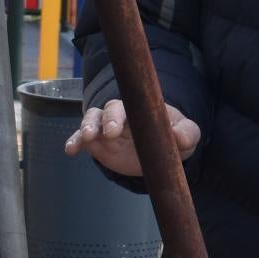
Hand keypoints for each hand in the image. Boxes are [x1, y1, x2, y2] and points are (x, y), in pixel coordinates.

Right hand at [63, 99, 198, 177]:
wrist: (161, 152)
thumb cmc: (173, 136)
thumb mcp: (187, 135)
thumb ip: (187, 134)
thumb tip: (180, 137)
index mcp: (140, 110)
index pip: (127, 105)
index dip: (118, 115)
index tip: (114, 129)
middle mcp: (120, 115)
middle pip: (105, 111)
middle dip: (101, 122)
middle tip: (104, 135)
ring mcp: (106, 128)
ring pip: (90, 121)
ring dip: (85, 128)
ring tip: (85, 140)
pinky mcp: (98, 143)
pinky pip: (82, 139)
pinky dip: (74, 141)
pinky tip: (71, 150)